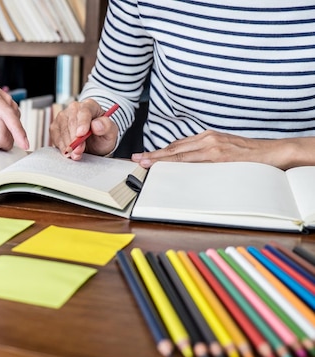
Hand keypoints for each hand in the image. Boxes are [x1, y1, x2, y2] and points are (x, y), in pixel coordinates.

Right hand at [49, 99, 117, 160]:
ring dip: (68, 145)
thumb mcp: (111, 133)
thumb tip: (96, 125)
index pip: (84, 111)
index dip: (82, 123)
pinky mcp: (55, 127)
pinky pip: (55, 137)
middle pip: (71, 122)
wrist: (94, 142)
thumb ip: (107, 127)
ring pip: (62, 131)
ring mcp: (63, 117)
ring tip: (76, 154)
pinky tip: (69, 152)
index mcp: (90, 105)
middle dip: (74, 139)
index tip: (81, 134)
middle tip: (79, 151)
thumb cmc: (102, 135)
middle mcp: (74, 108)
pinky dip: (62, 147)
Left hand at [131, 130, 287, 167]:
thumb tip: (186, 160)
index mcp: (207, 137)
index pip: (178, 145)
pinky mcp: (219, 156)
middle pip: (175, 148)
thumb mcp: (223, 148)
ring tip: (145, 164)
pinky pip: (194, 161)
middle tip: (137, 160)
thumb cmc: (248, 154)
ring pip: (181, 154)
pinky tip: (167, 167)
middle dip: (154, 155)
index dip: (160, 152)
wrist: (272, 152)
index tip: (144, 156)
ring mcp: (213, 147)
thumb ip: (205, 153)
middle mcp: (207, 139)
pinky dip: (178, 164)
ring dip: (161, 159)